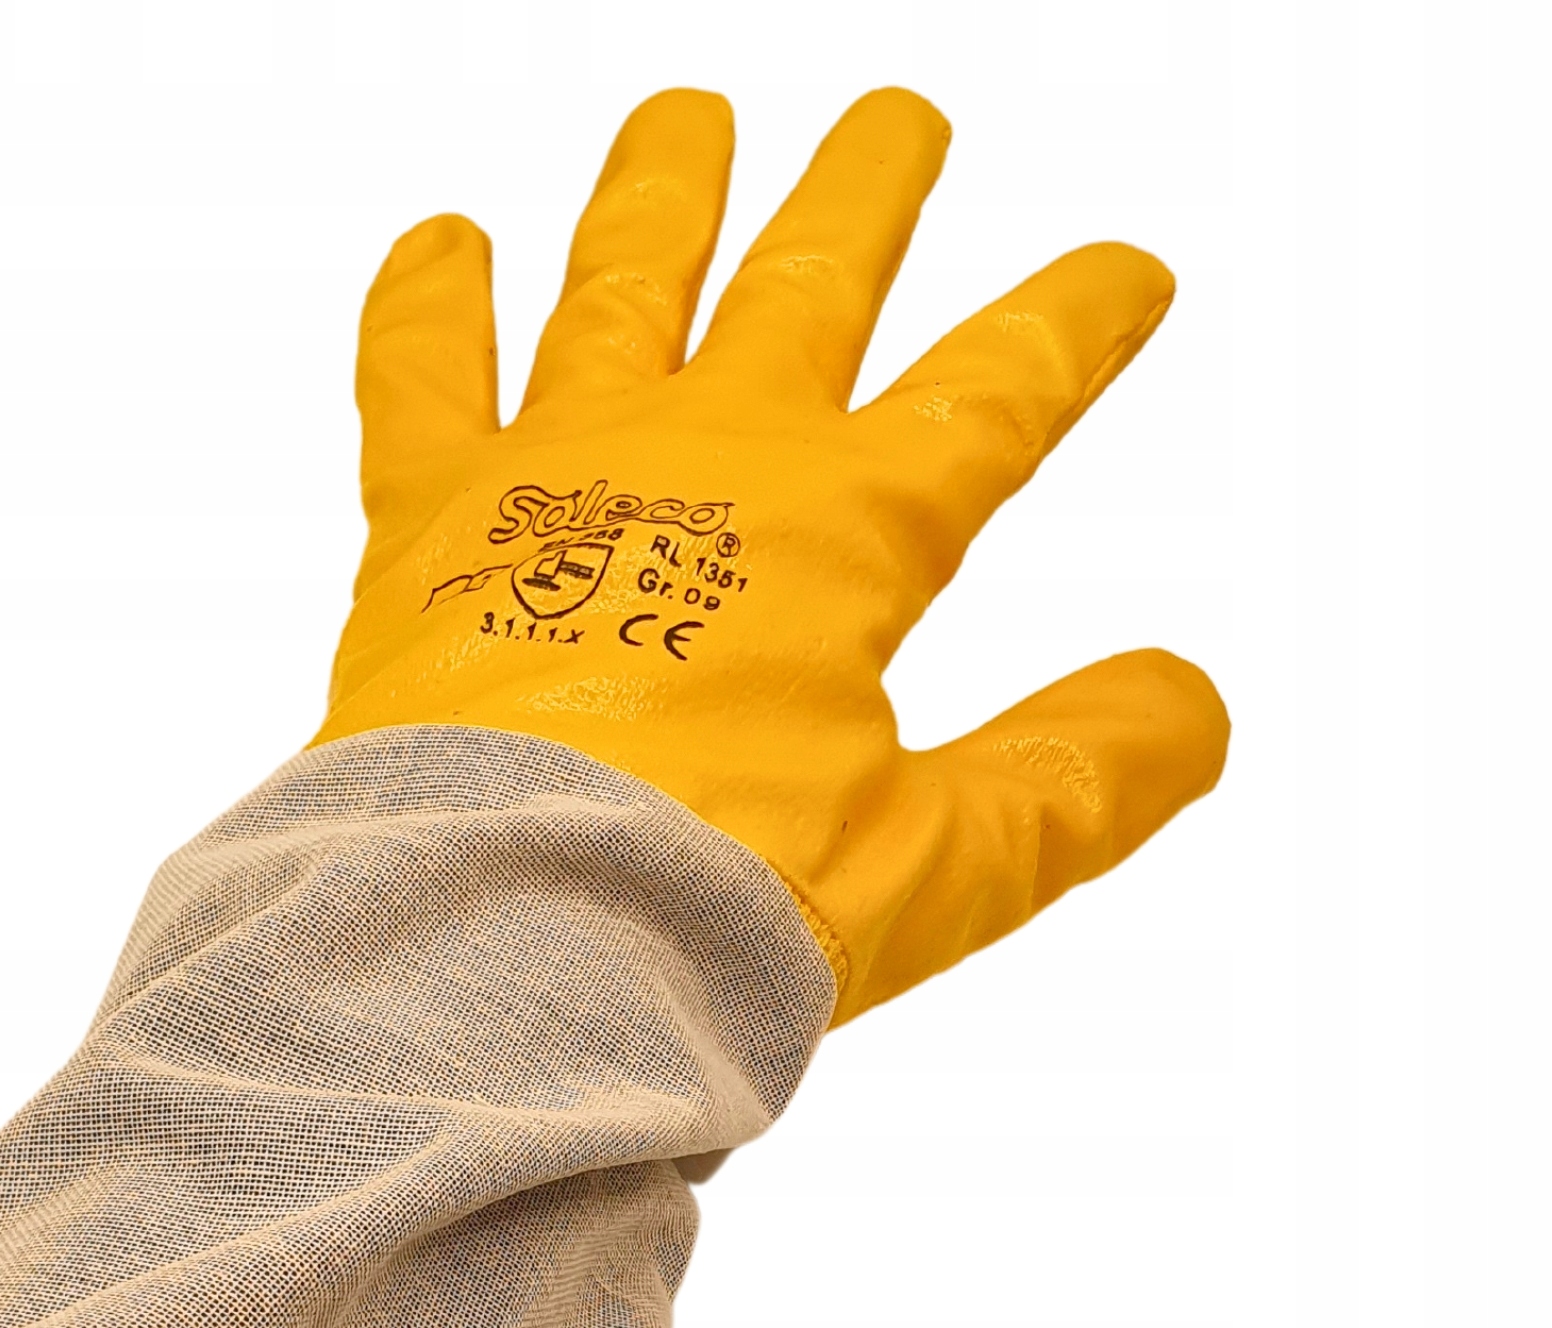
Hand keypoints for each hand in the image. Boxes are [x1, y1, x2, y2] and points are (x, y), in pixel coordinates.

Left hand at [315, 87, 1229, 1019]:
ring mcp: (565, 474)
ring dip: (664, 192)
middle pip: (808, 284)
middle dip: (867, 194)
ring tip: (685, 116)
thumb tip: (1192, 704)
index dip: (1071, 325)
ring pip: (622, 285)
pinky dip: (427, 304)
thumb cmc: (707, 907)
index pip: (996, 394)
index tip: (1123, 273)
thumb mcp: (937, 867)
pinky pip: (418, 376)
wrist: (500, 927)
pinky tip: (440, 242)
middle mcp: (711, 460)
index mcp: (849, 536)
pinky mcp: (427, 526)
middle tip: (899, 120)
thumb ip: (1072, 780)